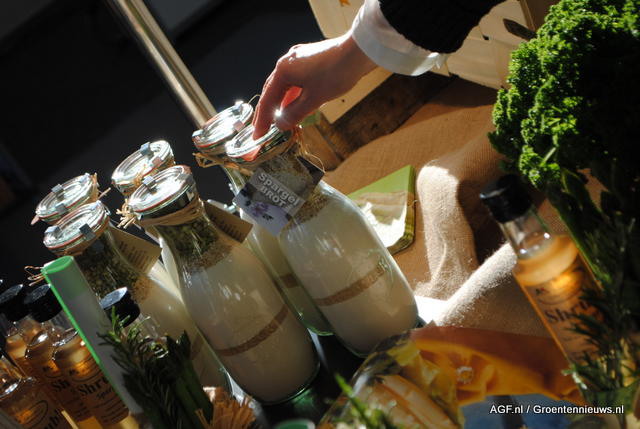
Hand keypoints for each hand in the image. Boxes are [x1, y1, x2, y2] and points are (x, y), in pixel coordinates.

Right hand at [252, 32, 375, 137]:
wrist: (358, 52)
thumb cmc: (336, 74)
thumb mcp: (314, 99)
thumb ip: (295, 114)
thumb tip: (280, 125)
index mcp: (283, 70)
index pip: (268, 99)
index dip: (262, 120)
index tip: (258, 135)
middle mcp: (287, 61)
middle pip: (273, 91)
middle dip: (268, 111)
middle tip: (263, 129)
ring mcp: (299, 59)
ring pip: (286, 86)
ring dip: (283, 104)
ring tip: (280, 122)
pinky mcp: (310, 60)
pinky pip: (296, 81)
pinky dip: (294, 96)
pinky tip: (296, 106)